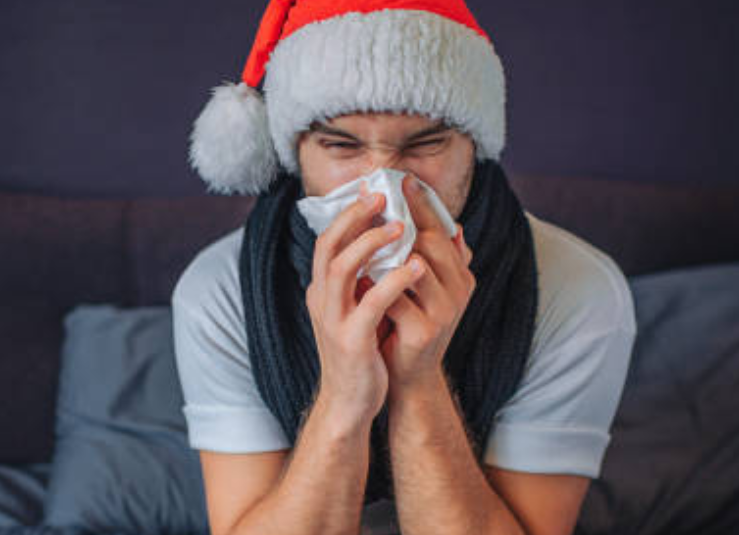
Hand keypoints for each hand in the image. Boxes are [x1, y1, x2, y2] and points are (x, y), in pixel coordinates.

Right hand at [305, 183, 427, 424]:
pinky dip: (394, 281)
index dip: (348, 215)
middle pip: (327, 246)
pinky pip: (371, 303)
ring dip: (371, 243)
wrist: (349, 404)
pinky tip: (417, 267)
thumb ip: (366, 280)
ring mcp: (333, 321)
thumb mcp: (356, 311)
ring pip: (342, 268)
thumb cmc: (360, 354)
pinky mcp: (351, 340)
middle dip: (354, 217)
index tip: (373, 194)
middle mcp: (321, 301)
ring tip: (401, 227)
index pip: (328, 241)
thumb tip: (392, 244)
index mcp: (322, 291)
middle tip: (382, 197)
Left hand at [379, 174, 475, 391]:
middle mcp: (459, 291)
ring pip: (414, 266)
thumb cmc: (410, 326)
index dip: (421, 204)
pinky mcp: (423, 332)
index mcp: (461, 276)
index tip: (400, 180)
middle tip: (375, 198)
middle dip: (400, 219)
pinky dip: (373, 284)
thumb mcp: (425, 289)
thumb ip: (434, 258)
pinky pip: (394, 298)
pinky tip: (356, 274)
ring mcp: (444, 313)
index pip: (441, 229)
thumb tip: (450, 223)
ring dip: (385, 249)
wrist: (408, 378)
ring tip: (362, 230)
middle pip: (430, 242)